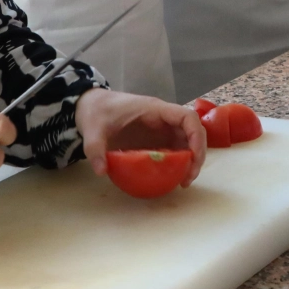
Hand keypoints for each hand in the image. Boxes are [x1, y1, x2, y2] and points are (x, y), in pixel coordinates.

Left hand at [75, 89, 206, 185]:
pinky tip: (171, 178)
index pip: (187, 117)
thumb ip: (95, 149)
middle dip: (197, 154)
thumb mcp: (92, 130)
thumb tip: (101, 170)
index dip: (196, 135)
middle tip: (188, 178)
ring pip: (186, 142)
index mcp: (154, 110)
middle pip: (192, 132)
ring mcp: (161, 129)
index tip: (193, 157)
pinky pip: (174, 150)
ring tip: (183, 182)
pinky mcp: (156, 139)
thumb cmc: (97, 112)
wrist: (91, 106)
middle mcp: (163, 119)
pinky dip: (178, 163)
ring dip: (190, 161)